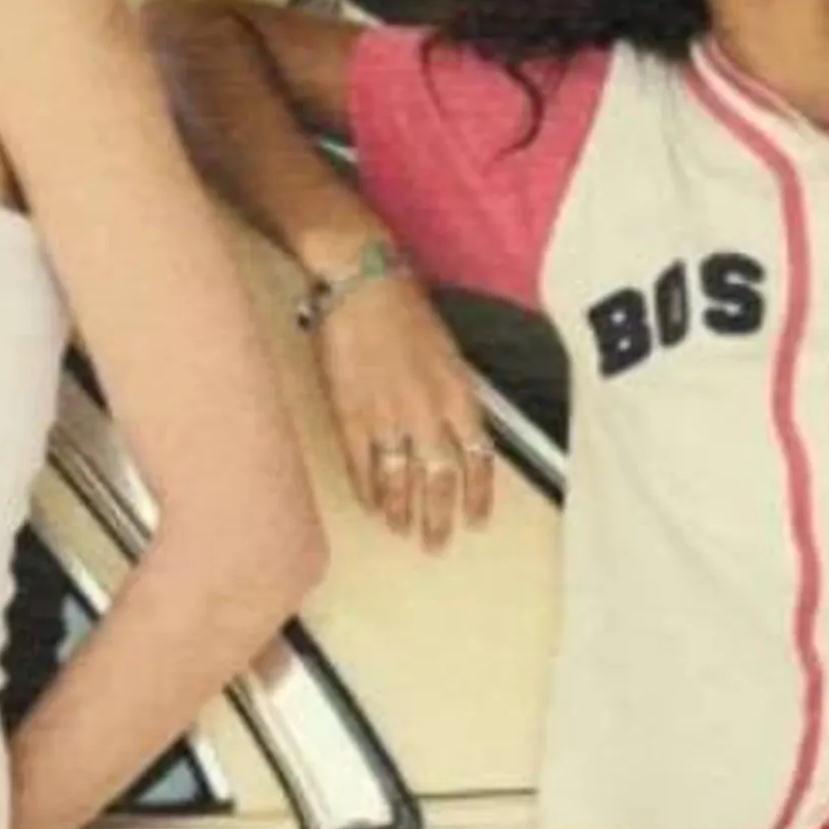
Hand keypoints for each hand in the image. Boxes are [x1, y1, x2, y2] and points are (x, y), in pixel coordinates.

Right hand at [311, 275, 496, 552]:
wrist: (361, 285)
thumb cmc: (406, 310)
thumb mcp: (447, 353)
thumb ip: (453, 396)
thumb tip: (455, 431)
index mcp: (459, 395)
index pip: (478, 460)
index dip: (478, 495)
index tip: (477, 519)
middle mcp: (428, 413)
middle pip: (439, 481)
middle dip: (438, 518)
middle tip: (436, 543)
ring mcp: (388, 418)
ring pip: (399, 480)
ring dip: (401, 511)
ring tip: (401, 530)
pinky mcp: (351, 417)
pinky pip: (363, 466)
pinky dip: (367, 490)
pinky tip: (371, 505)